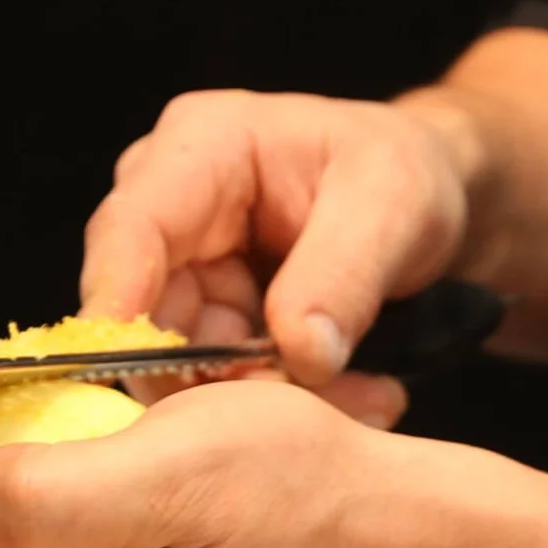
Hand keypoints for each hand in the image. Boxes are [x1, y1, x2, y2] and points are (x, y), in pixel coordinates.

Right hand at [78, 88, 478, 426]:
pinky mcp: (207, 315)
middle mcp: (172, 205)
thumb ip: (345, 274)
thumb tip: (298, 351)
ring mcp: (184, 265)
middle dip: (218, 371)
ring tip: (361, 395)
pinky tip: (352, 392)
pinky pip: (218, 377)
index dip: (119, 300)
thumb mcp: (395, 205)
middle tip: (311, 400)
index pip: (132, 227)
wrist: (428, 197)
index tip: (135, 366)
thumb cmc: (404, 172)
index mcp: (202, 146)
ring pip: (182, 360)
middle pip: (146, 310)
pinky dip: (280, 397)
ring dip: (263, 395)